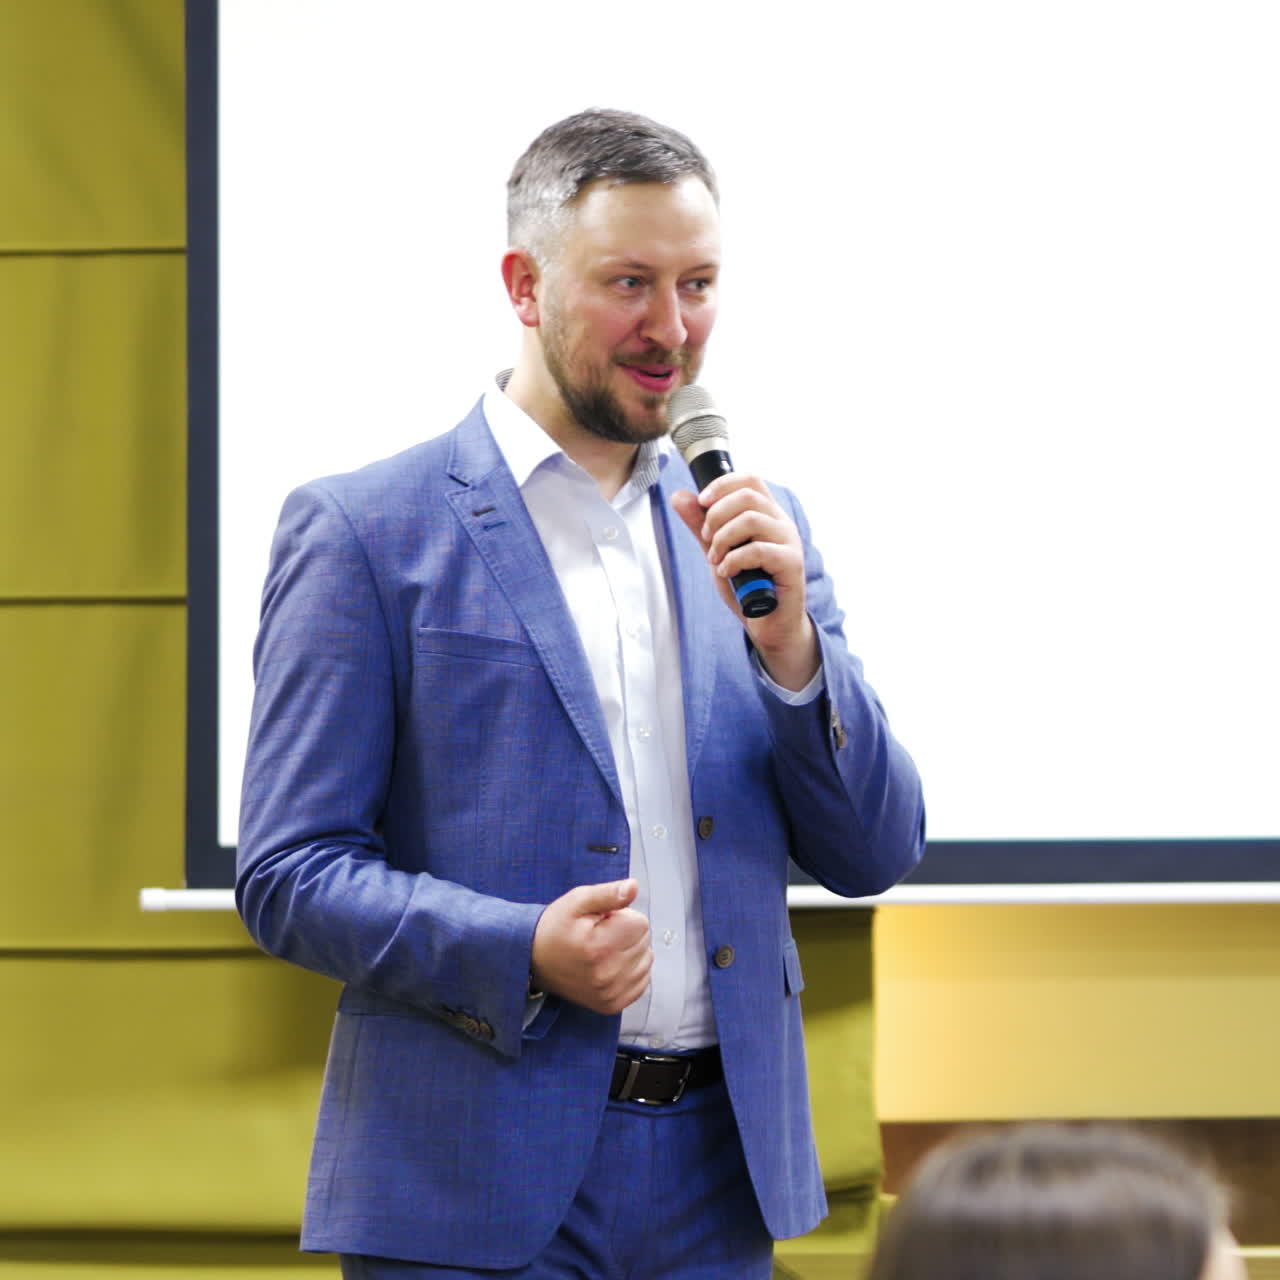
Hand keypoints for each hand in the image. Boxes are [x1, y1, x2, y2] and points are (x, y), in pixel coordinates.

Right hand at [530, 879, 651, 1014]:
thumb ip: (608, 893)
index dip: (622, 916)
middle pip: (644, 942)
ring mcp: (610, 994)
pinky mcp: (612, 1005)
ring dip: (631, 952)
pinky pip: (643, 982)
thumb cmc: (556, 928)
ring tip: (604, 950)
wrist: (533, 960)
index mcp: (598, 947)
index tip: (602, 921)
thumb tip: (634, 887)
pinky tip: (611, 965)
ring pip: (646, 961)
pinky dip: (632, 971)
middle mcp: (606, 975)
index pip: (641, 924)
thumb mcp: (577, 901)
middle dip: (626, 933)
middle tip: (600, 935)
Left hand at [671, 474, 818, 690]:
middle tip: (706, 540)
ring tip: (715, 559)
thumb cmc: (747, 586)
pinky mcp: (791, 564)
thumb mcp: (717, 551)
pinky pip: (758, 550)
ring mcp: (789, 542)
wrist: (768, 624)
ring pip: (751, 519)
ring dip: (723, 539)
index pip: (750, 479)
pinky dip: (733, 560)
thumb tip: (679, 496)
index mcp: (767, 514)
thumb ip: (700, 525)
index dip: (722, 485)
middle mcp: (781, 523)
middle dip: (716, 515)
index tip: (701, 503)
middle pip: (748, 495)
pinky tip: (726, 572)